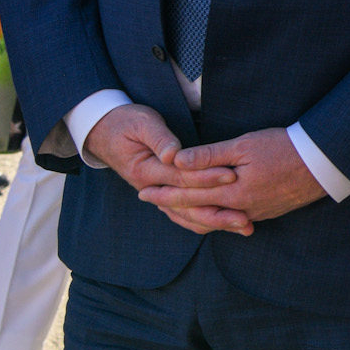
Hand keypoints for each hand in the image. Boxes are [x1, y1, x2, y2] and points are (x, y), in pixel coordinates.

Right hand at [84, 104, 236, 234]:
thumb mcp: (142, 124)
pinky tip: (227, 224)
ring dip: (216, 222)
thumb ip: (160, 139)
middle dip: (219, 212)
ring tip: (244, 227)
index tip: (232, 176)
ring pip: (187, 216)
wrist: (104, 132)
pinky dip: (205, 220)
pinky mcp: (163, 194)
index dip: (207, 177)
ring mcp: (156, 195)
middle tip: (245, 218)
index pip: (182, 178)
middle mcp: (150, 189)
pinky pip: (184, 214)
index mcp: (145, 171)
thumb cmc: (126, 122)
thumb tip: (174, 155)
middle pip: (188, 205)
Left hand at [139, 128, 325, 234]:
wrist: (324, 162)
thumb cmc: (284, 147)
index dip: (164, 192)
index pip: (189, 194)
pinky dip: (214, 217)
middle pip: (198, 210)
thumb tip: (176, 160)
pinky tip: (209, 214)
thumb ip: (209, 155)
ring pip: (214, 220)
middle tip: (150, 202)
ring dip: (191, 214)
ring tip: (174, 209)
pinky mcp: (267, 212)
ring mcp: (255, 213)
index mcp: (232, 192)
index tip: (143, 190)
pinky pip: (232, 220)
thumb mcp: (244, 145)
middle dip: (172, 205)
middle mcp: (241, 209)